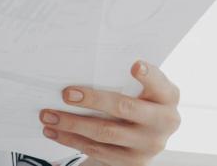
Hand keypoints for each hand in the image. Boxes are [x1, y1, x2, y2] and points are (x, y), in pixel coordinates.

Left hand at [37, 59, 181, 165]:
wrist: (147, 135)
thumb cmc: (140, 99)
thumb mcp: (143, 87)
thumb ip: (124, 76)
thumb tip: (85, 61)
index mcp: (167, 97)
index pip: (160, 84)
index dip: (149, 76)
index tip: (134, 65)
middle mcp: (163, 121)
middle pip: (125, 108)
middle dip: (93, 100)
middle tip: (66, 94)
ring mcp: (148, 144)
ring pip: (106, 133)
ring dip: (72, 123)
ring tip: (48, 115)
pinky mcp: (132, 160)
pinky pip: (97, 150)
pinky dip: (72, 139)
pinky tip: (54, 130)